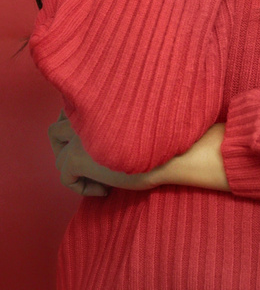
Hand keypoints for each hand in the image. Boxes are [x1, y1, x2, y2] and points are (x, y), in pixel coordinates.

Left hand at [49, 112, 229, 196]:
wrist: (173, 152)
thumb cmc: (168, 138)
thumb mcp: (139, 123)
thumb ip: (119, 120)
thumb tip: (108, 134)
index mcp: (101, 99)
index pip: (73, 109)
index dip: (82, 129)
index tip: (98, 144)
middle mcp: (84, 114)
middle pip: (56, 129)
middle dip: (69, 147)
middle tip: (90, 162)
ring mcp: (78, 136)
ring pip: (58, 155)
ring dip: (75, 168)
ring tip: (99, 176)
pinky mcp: (76, 159)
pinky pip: (65, 177)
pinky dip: (83, 187)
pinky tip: (106, 190)